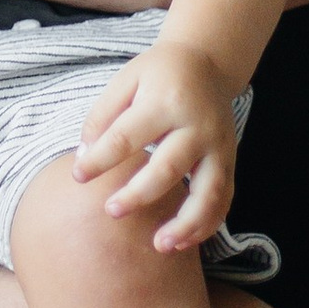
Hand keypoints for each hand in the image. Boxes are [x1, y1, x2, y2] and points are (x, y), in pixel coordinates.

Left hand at [72, 39, 239, 254]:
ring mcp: (219, 145)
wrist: (208, 61)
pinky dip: (207, 224)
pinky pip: (224, 198)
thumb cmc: (158, 74)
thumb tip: (83, 157)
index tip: (78, 176)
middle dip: (139, 194)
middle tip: (112, 212)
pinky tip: (184, 241)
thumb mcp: (126, 80)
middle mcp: (197, 125)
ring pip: (208, 192)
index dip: (99, 159)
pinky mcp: (230, 160)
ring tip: (160, 245)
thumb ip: (102, 116)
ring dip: (186, 223)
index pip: (126, 136)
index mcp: (165, 101)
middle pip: (168, 168)